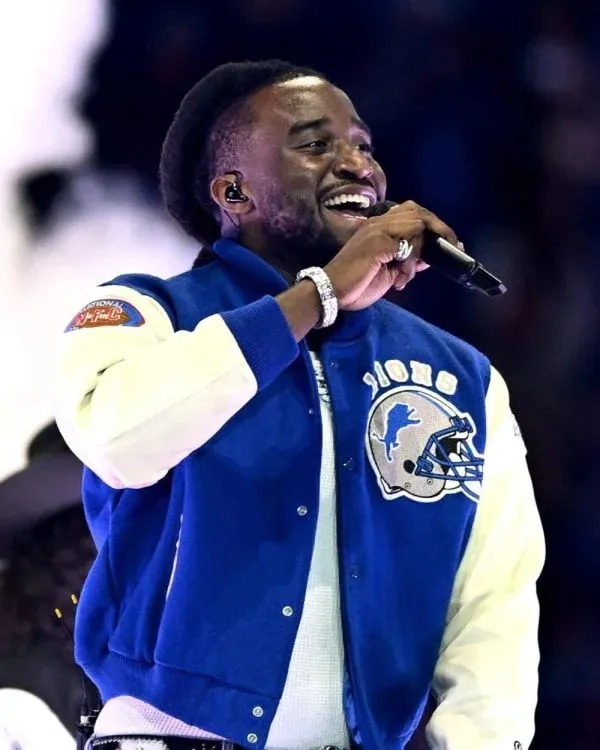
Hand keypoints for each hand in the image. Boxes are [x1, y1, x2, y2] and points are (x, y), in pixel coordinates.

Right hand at [323, 200, 458, 310]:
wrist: (331, 292)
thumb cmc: (356, 284)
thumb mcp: (389, 272)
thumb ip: (408, 260)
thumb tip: (430, 257)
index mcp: (379, 227)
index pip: (413, 214)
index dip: (433, 226)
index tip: (449, 243)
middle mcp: (378, 223)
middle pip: (418, 212)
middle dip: (440, 229)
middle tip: (452, 247)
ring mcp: (378, 230)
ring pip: (417, 223)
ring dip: (421, 251)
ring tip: (408, 274)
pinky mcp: (378, 242)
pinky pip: (409, 242)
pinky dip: (412, 261)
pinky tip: (401, 277)